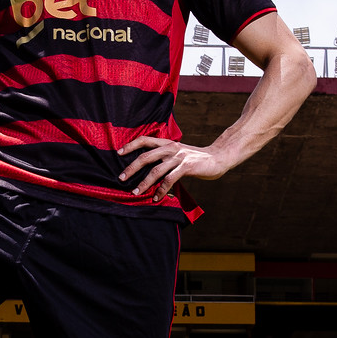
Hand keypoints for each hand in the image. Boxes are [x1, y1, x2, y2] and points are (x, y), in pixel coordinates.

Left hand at [116, 135, 231, 199]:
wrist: (217, 158)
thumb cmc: (196, 158)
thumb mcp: (178, 153)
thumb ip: (164, 157)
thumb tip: (148, 167)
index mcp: (167, 143)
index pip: (145, 140)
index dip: (131, 145)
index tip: (119, 153)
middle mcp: (171, 148)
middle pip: (146, 156)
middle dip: (131, 167)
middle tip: (121, 178)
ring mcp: (179, 157)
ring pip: (156, 170)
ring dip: (144, 183)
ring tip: (135, 192)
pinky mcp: (187, 167)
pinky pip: (169, 180)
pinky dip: (161, 190)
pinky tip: (156, 197)